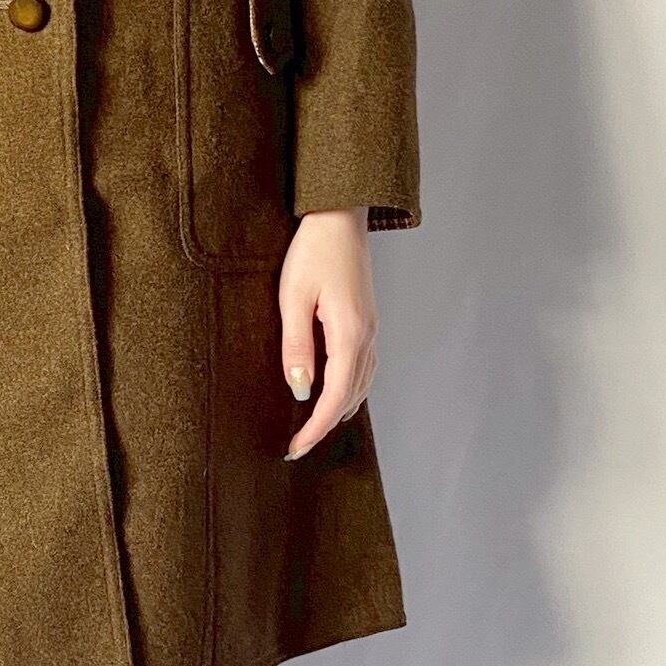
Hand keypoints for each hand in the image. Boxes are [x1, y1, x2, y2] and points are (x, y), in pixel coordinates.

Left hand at [279, 208, 376, 460]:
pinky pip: (364, 368)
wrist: (340, 218)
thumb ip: (296, 345)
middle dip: (325, 424)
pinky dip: (351, 390)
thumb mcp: (293, 298)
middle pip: (352, 395)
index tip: (296, 447)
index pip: (335, 395)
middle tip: (298, 445)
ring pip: (362, 384)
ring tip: (314, 428)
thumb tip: (300, 389)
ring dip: (339, 409)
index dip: (316, 426)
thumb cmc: (313, 252)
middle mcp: (367, 336)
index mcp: (350, 333)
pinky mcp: (367, 321)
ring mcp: (371, 329)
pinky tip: (336, 394)